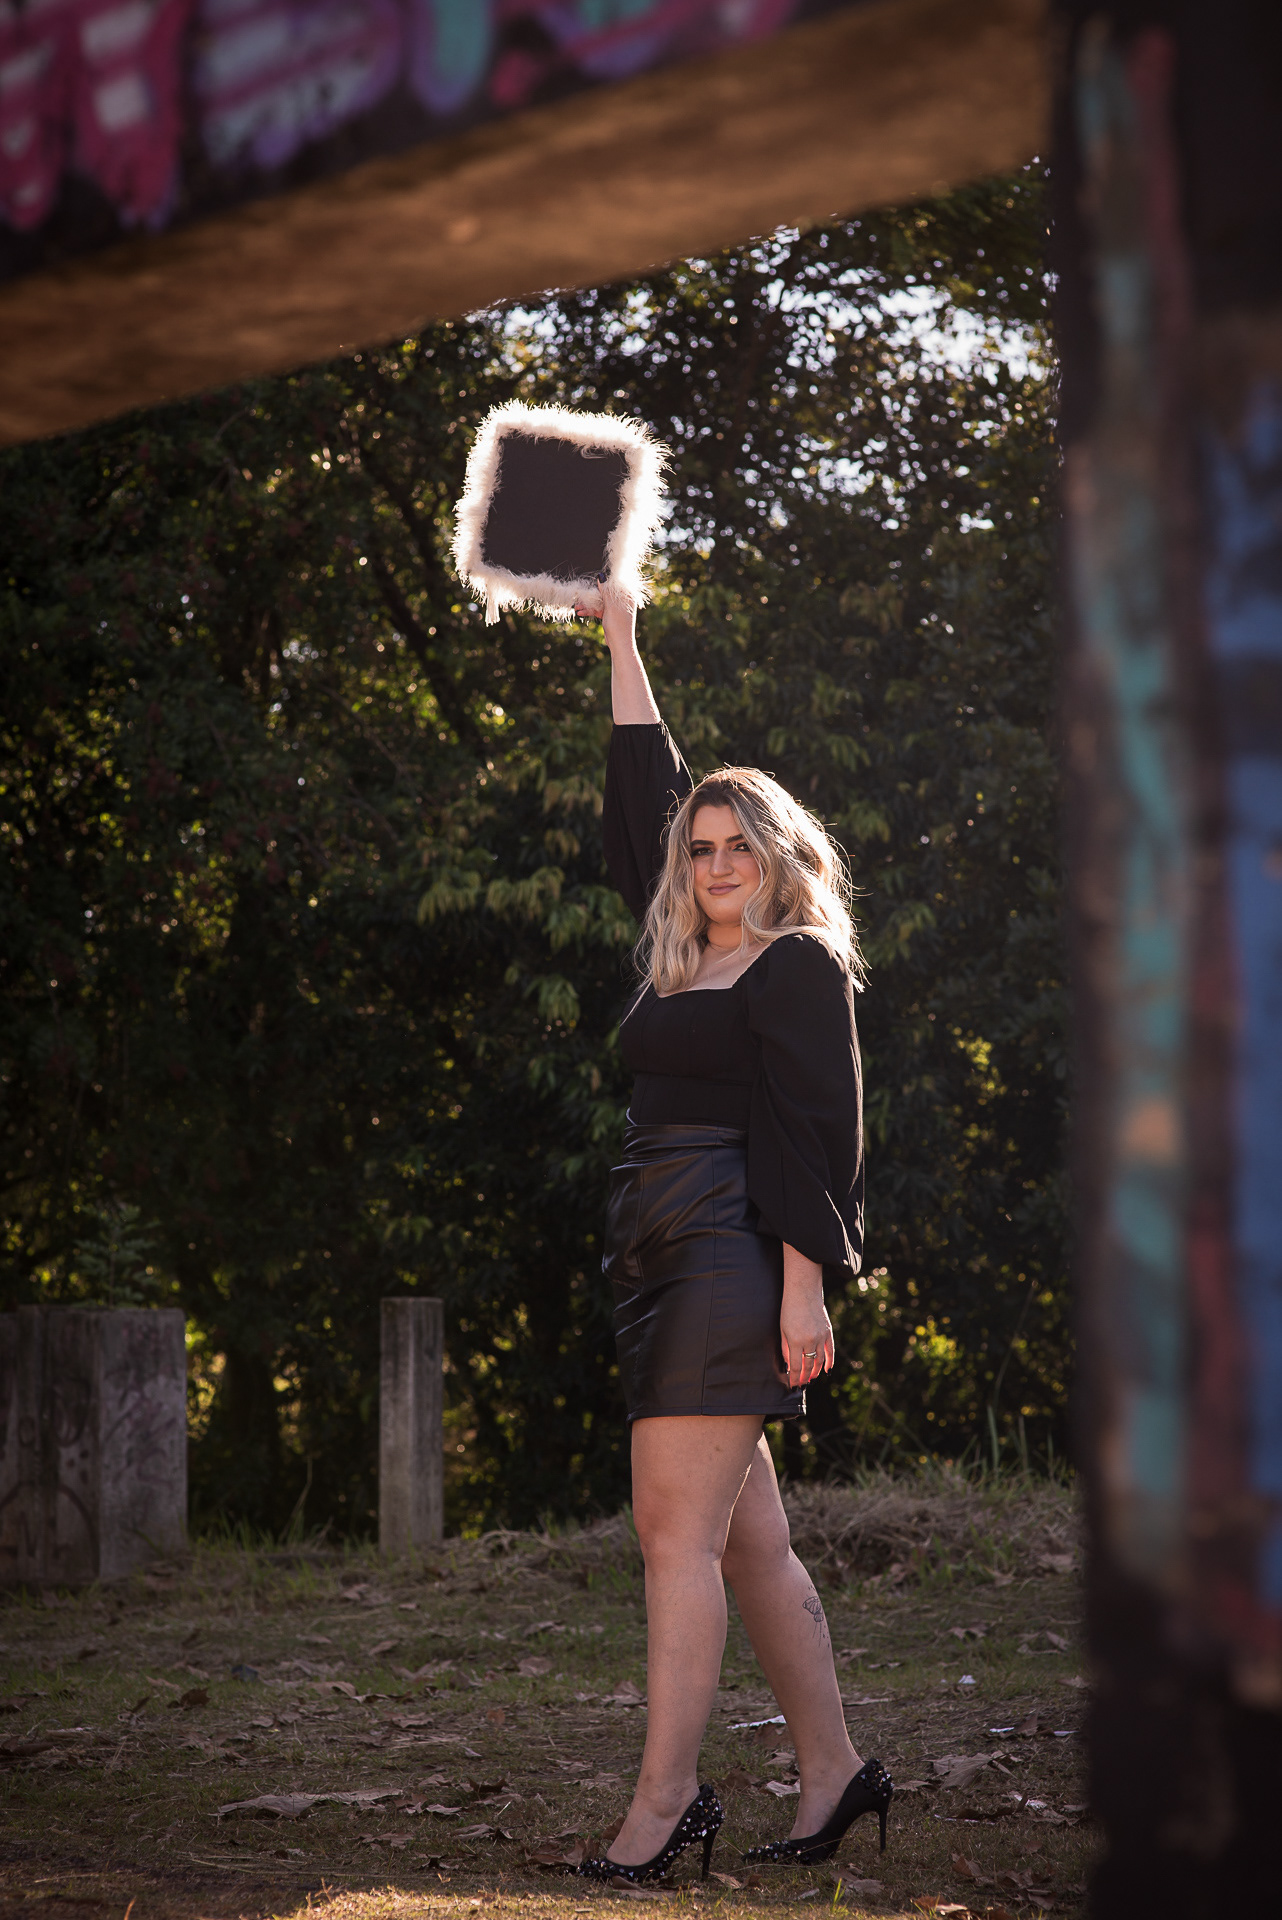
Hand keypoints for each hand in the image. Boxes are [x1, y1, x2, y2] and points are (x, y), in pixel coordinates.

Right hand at [573, 577, 635, 651]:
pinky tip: (580, 613)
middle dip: (591, 595)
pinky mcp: (609, 614)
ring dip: (588, 604)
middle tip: (579, 595)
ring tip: (576, 606)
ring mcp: (614, 608)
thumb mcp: (611, 606)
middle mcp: (621, 600)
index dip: (602, 581)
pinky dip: (590, 611)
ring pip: (599, 602)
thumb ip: (606, 591)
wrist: (620, 643)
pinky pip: (598, 610)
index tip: (590, 581)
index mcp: (626, 596)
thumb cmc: (619, 625)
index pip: (613, 584)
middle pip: (604, 593)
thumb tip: (601, 576)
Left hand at [780, 1245, 833, 1389]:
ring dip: (815, 1372)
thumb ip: (786, 1349)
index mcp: (795, 1341)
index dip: (794, 1378)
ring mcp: (821, 1337)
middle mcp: (810, 1341)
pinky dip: (829, 1363)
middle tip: (801, 1384)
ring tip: (811, 1379)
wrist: (803, 1292)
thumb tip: (789, 1365)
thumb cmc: (789, 1310)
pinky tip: (826, 1371)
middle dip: (804, 1377)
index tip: (792, 1385)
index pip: (795, 1366)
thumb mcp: (782, 1330)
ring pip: (820, 1361)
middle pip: (808, 1366)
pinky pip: (831, 1352)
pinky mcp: (828, 1332)